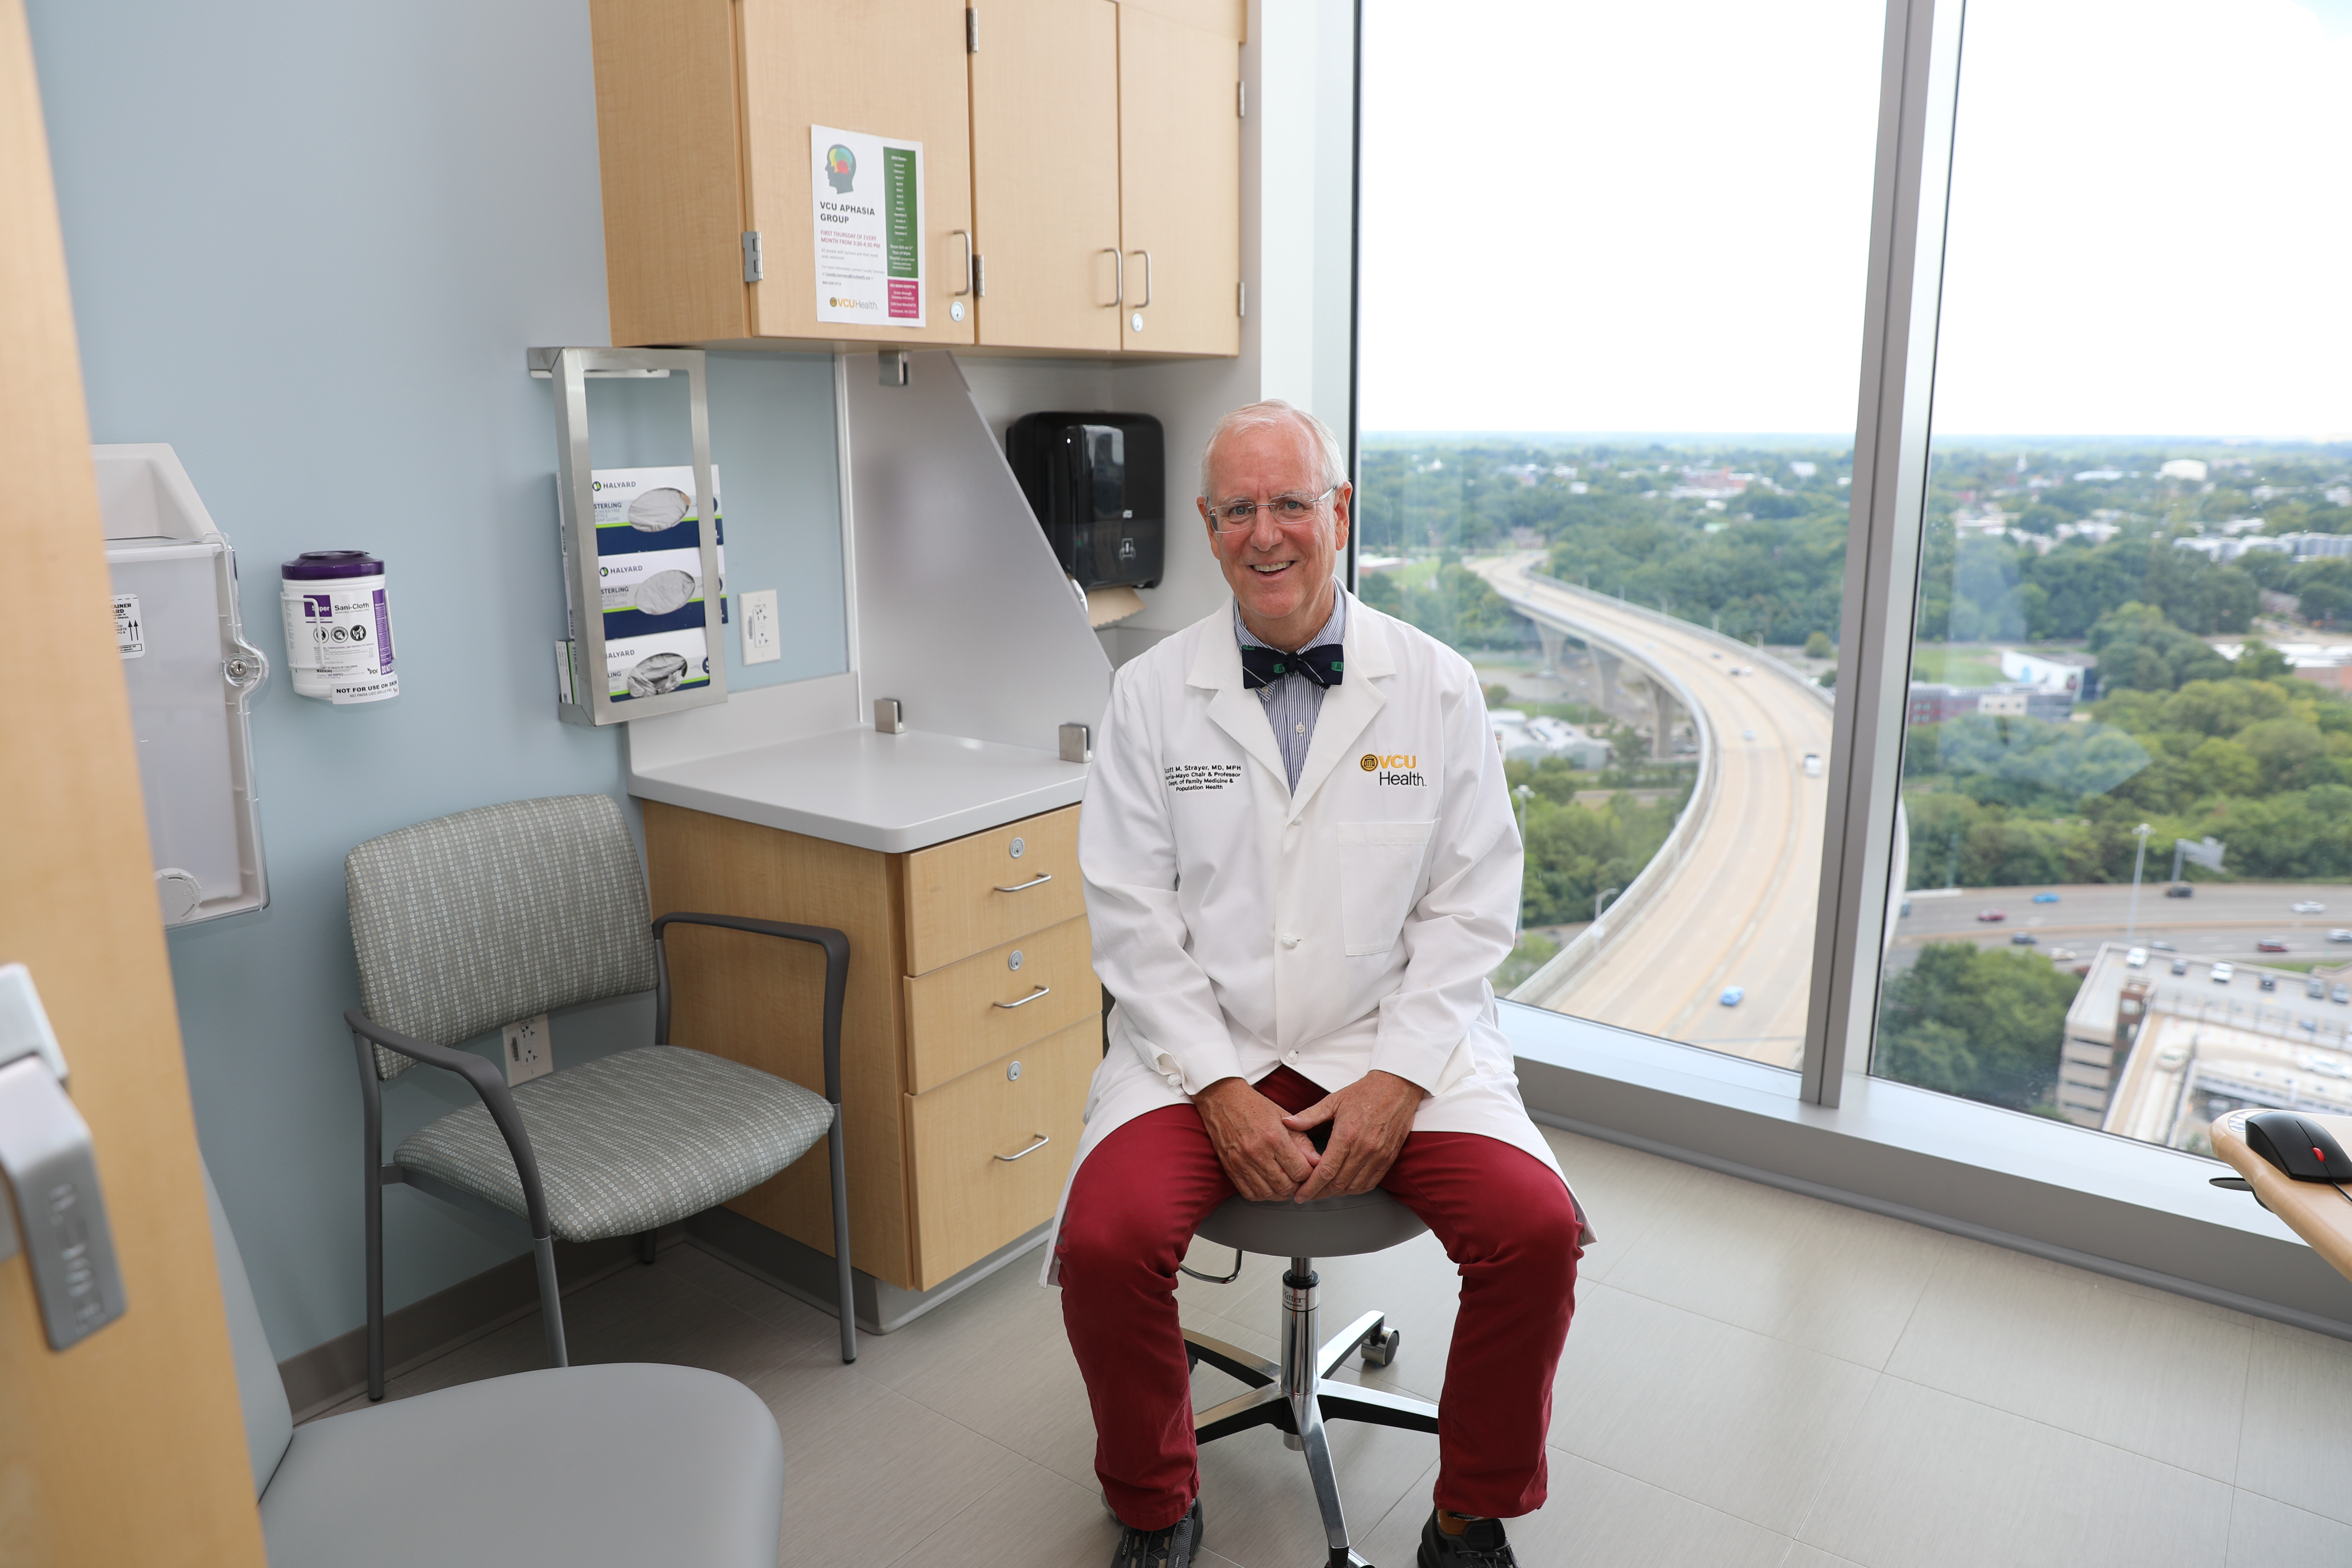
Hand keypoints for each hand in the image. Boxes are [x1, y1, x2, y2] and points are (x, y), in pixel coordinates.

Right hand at [1195, 1077, 1321, 1200]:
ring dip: (1280, 1192)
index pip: (1300, 1171)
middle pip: (1285, 1186)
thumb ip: (1302, 1141)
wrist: (1223, 1099)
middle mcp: (1257, 1153)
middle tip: (1298, 1178)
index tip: (1308, 1169)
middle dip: (1296, 1185)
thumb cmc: (1254, 1106)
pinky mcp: (1231, 1168)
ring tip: (1284, 1182)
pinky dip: (1262, 1194)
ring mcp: (1242, 1163)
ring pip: (1268, 1194)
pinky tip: (1268, 1185)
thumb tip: (1316, 1161)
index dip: (1309, 1173)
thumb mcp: (1284, 1117)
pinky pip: (1249, 1193)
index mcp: (1274, 1137)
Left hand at [1282, 1071, 1424, 1201]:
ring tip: (1323, 1191)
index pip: (1325, 1171)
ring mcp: (1378, 1155)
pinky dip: (1355, 1189)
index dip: (1310, 1187)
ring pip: (1353, 1186)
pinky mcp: (1388, 1158)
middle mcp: (1363, 1149)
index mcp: (1346, 1135)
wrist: (1397, 1087)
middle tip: (1307, 1195)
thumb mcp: (1333, 1101)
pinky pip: (1370, 1183)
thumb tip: (1287, 1123)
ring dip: (1336, 1193)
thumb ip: (1309, 1116)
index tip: (1300, 1195)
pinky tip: (1345, 1186)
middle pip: (1337, 1183)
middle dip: (1319, 1193)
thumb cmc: (1365, 1092)